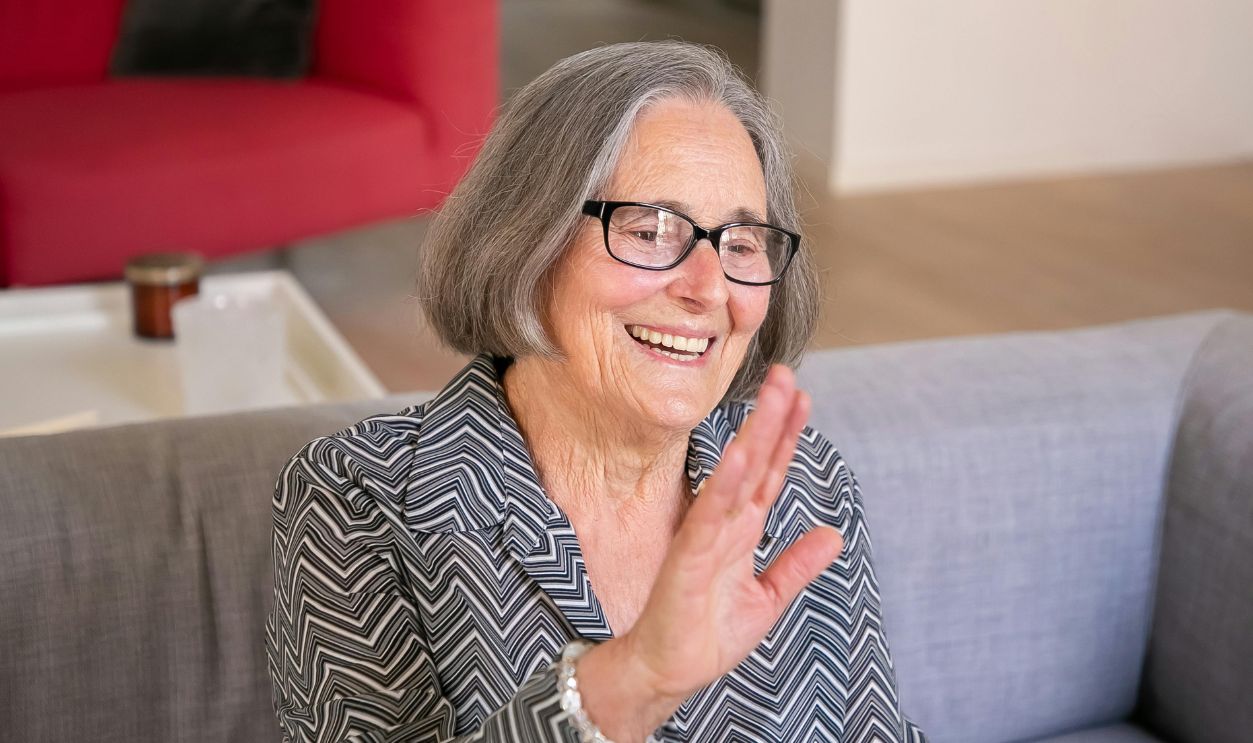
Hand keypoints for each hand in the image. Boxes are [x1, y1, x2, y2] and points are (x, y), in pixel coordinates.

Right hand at [577, 365, 844, 740]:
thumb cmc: (706, 635)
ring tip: (772, 395)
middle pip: (755, 461)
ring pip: (736, 475)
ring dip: (755, 434)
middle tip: (787, 374)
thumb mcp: (768, 598)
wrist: (668, 671)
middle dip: (772, 417)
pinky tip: (738, 453)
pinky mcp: (690, 558)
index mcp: (743, 531)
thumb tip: (833, 534)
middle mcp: (726, 524)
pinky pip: (709, 515)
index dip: (787, 436)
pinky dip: (724, 484)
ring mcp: (707, 536)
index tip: (803, 398)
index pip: (770, 473)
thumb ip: (797, 564)